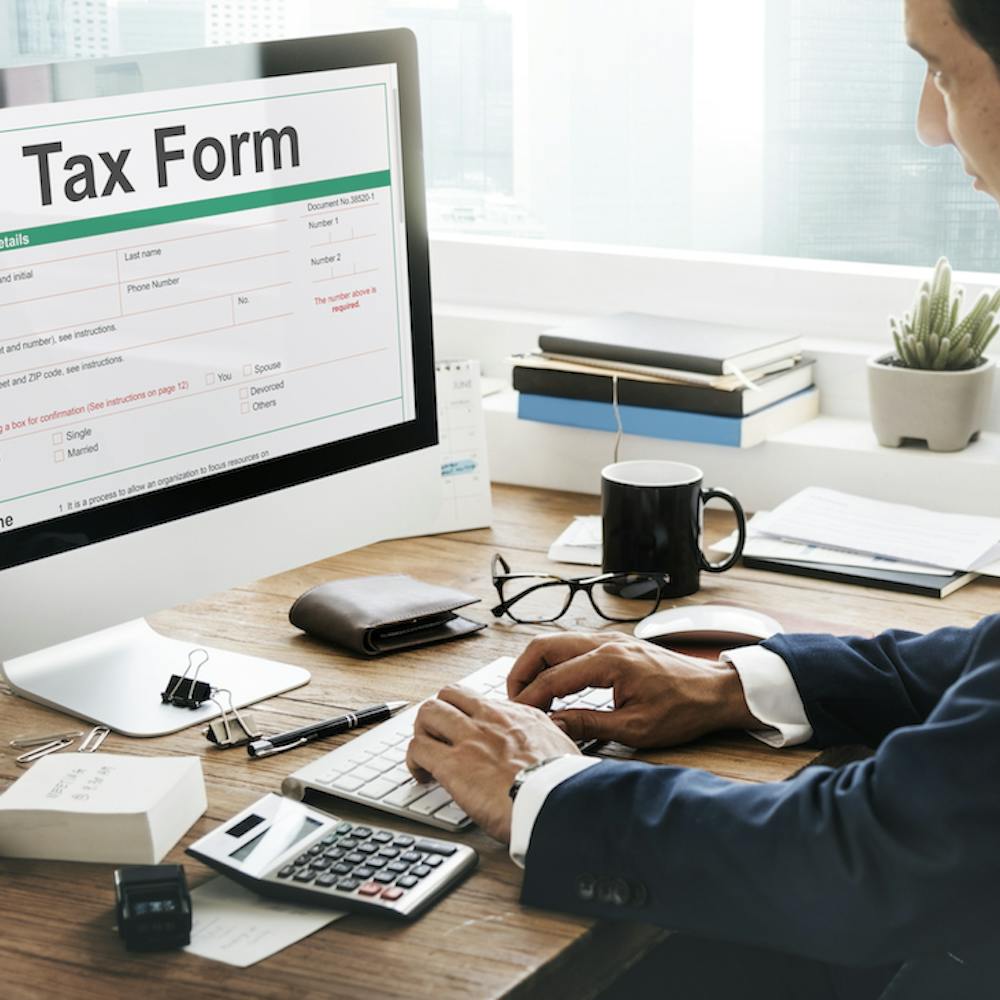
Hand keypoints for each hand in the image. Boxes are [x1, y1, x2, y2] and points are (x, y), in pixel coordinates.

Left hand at [406, 685, 579, 842]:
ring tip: (425, 755)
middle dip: (438, 714)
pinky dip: (413, 761)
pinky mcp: (452, 764)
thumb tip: (546, 747)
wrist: (557, 802)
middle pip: (449, 695)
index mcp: (518, 715)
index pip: (479, 700)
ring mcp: (469, 738)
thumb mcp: (562, 748)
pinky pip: (417, 748)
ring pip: (428, 713)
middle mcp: (491, 719)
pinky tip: (422, 776)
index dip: (466, 714)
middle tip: (438, 737)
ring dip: (422, 733)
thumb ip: (546, 741)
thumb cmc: (563, 785)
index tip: (465, 731)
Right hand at [508, 632, 759, 747]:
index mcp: (609, 661)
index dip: (529, 699)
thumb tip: (553, 725)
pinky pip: (572, 647)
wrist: (715, 692)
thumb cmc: (683, 710)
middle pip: (544, 646)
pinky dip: (554, 663)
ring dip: (536, 666)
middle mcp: (606, 642)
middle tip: (514, 702)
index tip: (517, 717)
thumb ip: (589, 725)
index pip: (553, 677)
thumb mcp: (635, 728)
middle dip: (522, 673)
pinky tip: (554, 686)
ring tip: (529, 696)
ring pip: (556, 642)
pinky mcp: (615, 645)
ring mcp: (610, 640)